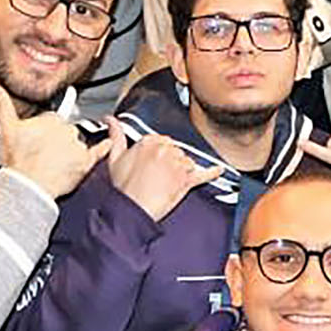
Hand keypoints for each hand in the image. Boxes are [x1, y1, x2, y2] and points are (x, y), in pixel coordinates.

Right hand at [0, 85, 107, 197]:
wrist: (27, 186)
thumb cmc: (17, 161)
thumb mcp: (6, 128)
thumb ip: (1, 104)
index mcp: (51, 120)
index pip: (52, 120)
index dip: (43, 131)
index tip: (37, 140)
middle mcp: (67, 130)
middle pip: (65, 132)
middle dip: (56, 141)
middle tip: (43, 154)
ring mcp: (77, 146)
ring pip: (77, 144)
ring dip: (69, 150)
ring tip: (54, 164)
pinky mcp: (85, 162)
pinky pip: (99, 151)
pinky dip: (104, 148)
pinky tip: (108, 144)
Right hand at [105, 122, 221, 220]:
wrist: (130, 210)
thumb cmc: (123, 187)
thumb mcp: (115, 157)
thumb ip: (116, 135)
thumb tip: (111, 120)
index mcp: (150, 141)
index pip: (162, 141)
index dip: (158, 154)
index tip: (153, 164)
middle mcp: (166, 149)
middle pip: (176, 151)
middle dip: (170, 162)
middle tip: (158, 176)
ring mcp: (178, 164)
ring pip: (187, 162)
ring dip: (181, 171)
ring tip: (166, 183)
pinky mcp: (187, 180)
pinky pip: (203, 174)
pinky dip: (212, 172)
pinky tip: (218, 170)